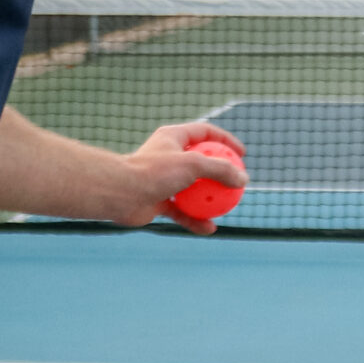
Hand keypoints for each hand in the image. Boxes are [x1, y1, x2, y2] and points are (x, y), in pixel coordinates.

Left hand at [111, 121, 248, 233]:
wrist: (120, 194)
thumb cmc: (153, 172)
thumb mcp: (194, 164)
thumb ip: (221, 170)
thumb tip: (244, 180)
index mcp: (173, 138)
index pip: (205, 133)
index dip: (225, 141)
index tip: (241, 155)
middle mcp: (168, 157)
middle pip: (200, 163)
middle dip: (219, 174)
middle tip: (237, 184)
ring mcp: (163, 180)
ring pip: (192, 190)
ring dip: (209, 201)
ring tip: (226, 209)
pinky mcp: (158, 201)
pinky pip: (181, 212)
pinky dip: (194, 220)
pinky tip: (209, 229)